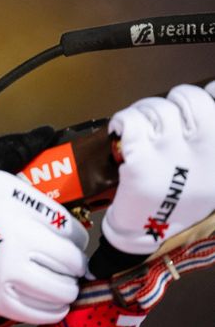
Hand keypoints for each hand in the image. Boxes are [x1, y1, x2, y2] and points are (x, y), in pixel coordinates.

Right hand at [0, 166, 88, 323]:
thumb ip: (26, 201)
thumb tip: (48, 221)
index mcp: (23, 205)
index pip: (71, 230)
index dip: (76, 242)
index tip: (70, 246)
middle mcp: (21, 236)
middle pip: (70, 261)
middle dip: (73, 267)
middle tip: (66, 269)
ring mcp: (6, 267)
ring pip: (60, 290)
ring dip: (64, 291)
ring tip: (58, 288)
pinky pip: (34, 312)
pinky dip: (48, 312)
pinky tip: (47, 306)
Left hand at [101, 82, 214, 255]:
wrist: (147, 233)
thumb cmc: (180, 198)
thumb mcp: (211, 173)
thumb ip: (212, 140)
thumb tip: (212, 93)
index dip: (207, 97)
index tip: (201, 101)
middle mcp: (205, 150)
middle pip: (188, 97)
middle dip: (172, 102)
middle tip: (164, 119)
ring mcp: (172, 154)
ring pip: (156, 107)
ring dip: (144, 112)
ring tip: (142, 128)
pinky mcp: (141, 160)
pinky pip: (131, 121)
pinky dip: (123, 120)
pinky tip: (121, 130)